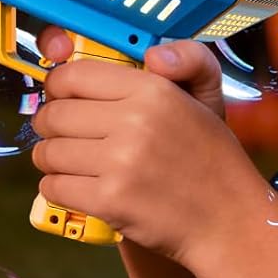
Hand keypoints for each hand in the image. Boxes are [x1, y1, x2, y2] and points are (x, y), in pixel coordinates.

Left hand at [29, 28, 250, 263]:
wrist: (228, 221)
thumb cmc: (211, 159)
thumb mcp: (207, 97)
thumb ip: (188, 59)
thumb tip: (153, 55)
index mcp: (152, 90)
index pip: (73, 76)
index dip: (57, 86)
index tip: (60, 97)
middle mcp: (134, 122)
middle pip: (54, 114)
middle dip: (48, 125)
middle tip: (60, 133)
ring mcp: (120, 163)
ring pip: (49, 152)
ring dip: (50, 158)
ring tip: (68, 162)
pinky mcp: (110, 201)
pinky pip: (54, 187)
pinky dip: (56, 188)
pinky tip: (75, 187)